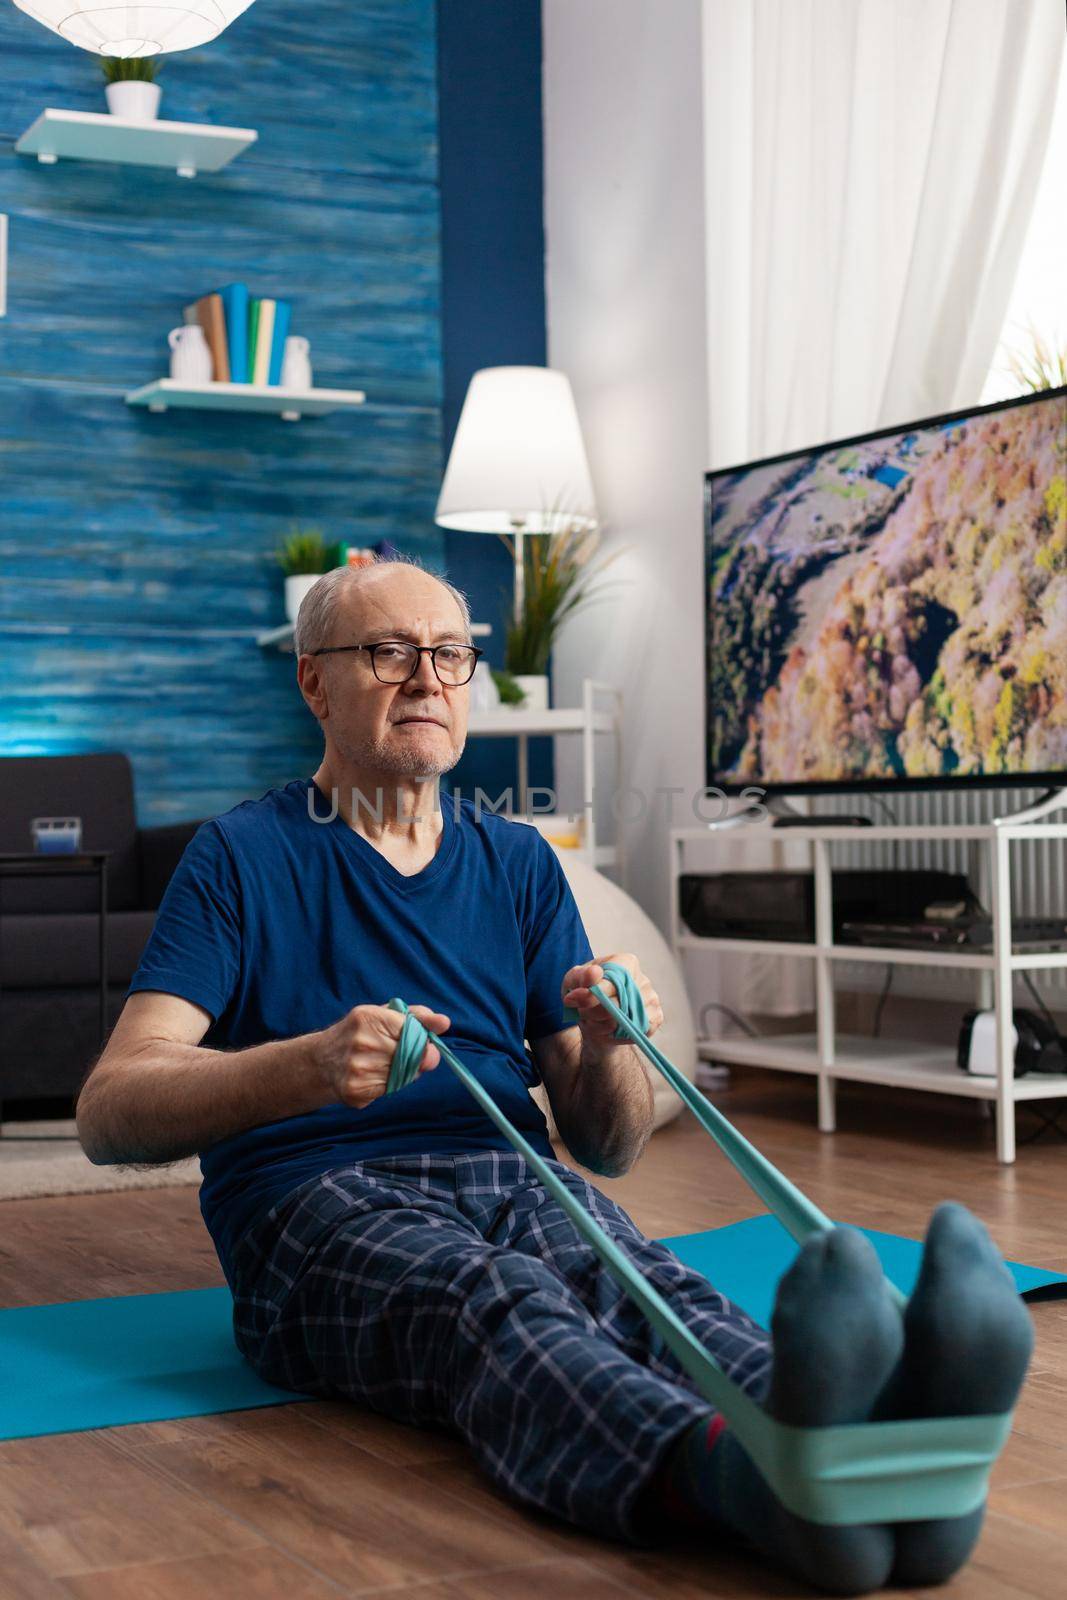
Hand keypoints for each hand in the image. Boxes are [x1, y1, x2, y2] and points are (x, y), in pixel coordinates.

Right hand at [315, 1004, 449, 1107]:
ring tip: (384, 1065)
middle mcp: (362, 1043)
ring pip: (403, 1076)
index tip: (425, 1046)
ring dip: (404, 1073)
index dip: (423, 1042)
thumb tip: (444, 1022)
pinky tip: (374, 1077)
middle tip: (404, 1057)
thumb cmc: (359, 1034)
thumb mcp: (383, 1015)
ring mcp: (357, 1069)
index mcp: (369, 1018)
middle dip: (416, 1059)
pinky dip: (389, 1086)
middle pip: (411, 1056)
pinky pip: (390, 1091)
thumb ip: (416, 1017)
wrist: (320, 1061)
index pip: (413, 1032)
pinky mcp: (356, 1092)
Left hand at [561, 952, 663, 1052]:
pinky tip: (607, 1029)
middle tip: (581, 1012)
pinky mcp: (655, 1019)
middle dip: (592, 1011)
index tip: (572, 1000)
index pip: (613, 979)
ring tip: (593, 1020)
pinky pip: (633, 1032)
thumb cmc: (586, 994)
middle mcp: (643, 979)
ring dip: (600, 1025)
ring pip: (622, 1020)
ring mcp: (652, 1000)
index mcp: (626, 962)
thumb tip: (593, 974)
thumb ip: (580, 976)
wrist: (597, 1019)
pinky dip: (614, 1035)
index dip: (592, 993)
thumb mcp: (574, 982)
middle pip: (617, 1002)